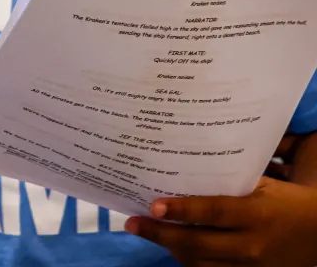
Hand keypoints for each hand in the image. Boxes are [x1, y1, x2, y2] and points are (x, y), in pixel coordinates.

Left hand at [125, 176, 316, 264]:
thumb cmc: (289, 202)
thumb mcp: (265, 185)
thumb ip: (231, 181)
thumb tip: (189, 165)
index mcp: (254, 215)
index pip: (212, 213)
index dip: (181, 210)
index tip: (153, 204)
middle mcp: (248, 246)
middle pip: (196, 245)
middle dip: (159, 234)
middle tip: (132, 221)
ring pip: (197, 263)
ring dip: (168, 248)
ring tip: (144, 230)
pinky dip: (188, 260)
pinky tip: (172, 247)